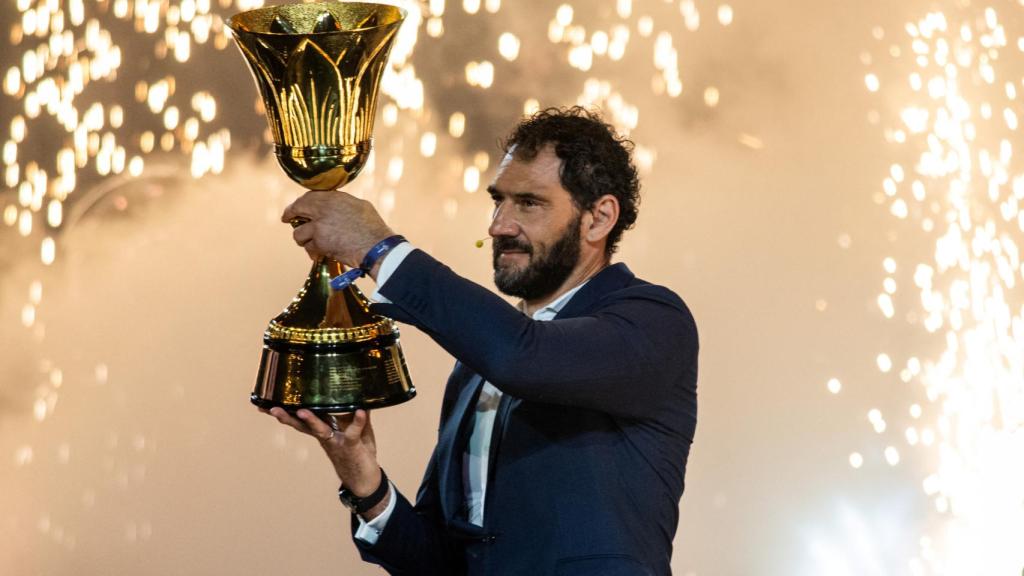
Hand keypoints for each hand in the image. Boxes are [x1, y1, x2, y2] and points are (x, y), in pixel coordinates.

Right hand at [262, 407, 381, 496]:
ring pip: (319, 429)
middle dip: (287, 417)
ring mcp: (335, 441)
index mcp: (323, 431)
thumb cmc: (358, 455)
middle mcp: (325, 436)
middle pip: (302, 425)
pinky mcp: (351, 446)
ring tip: (301, 411)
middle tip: (271, 409)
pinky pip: (352, 432)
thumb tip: (361, 395)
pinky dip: (358, 421)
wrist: (365, 482)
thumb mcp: (357, 432)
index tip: (269, 403)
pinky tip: (361, 410)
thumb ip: (357, 416)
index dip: (288, 411)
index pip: (303, 419)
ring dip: (311, 420)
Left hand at [281, 190, 393, 268]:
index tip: (296, 207)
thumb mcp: (359, 206)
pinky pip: (309, 247)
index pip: (309, 196)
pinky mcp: (319, 243)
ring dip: (303, 239)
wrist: (376, 247)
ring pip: (299, 233)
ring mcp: (319, 227)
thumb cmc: (373, 228)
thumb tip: (333, 205)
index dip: (300, 202)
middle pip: (297, 209)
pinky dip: (313, 251)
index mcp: (333, 198)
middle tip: (287, 219)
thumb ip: (341, 204)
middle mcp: (323, 209)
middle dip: (290, 215)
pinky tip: (321, 253)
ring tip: (311, 243)